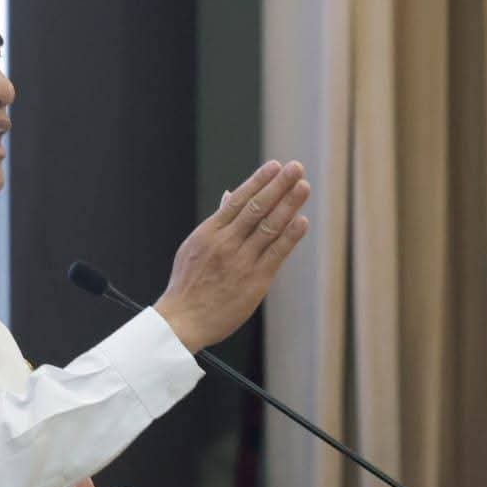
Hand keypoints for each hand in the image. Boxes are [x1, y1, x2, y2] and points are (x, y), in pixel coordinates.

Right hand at [154, 160, 310, 352]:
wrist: (183, 320)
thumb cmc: (188, 284)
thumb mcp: (195, 246)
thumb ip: (217, 221)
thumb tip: (229, 195)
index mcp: (209, 232)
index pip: (238, 200)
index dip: (259, 181)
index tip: (276, 166)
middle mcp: (226, 243)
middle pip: (257, 208)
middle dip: (278, 186)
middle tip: (296, 168)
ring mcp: (241, 262)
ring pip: (269, 227)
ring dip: (289, 205)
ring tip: (303, 187)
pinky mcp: (255, 282)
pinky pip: (276, 254)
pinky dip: (290, 237)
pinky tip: (302, 221)